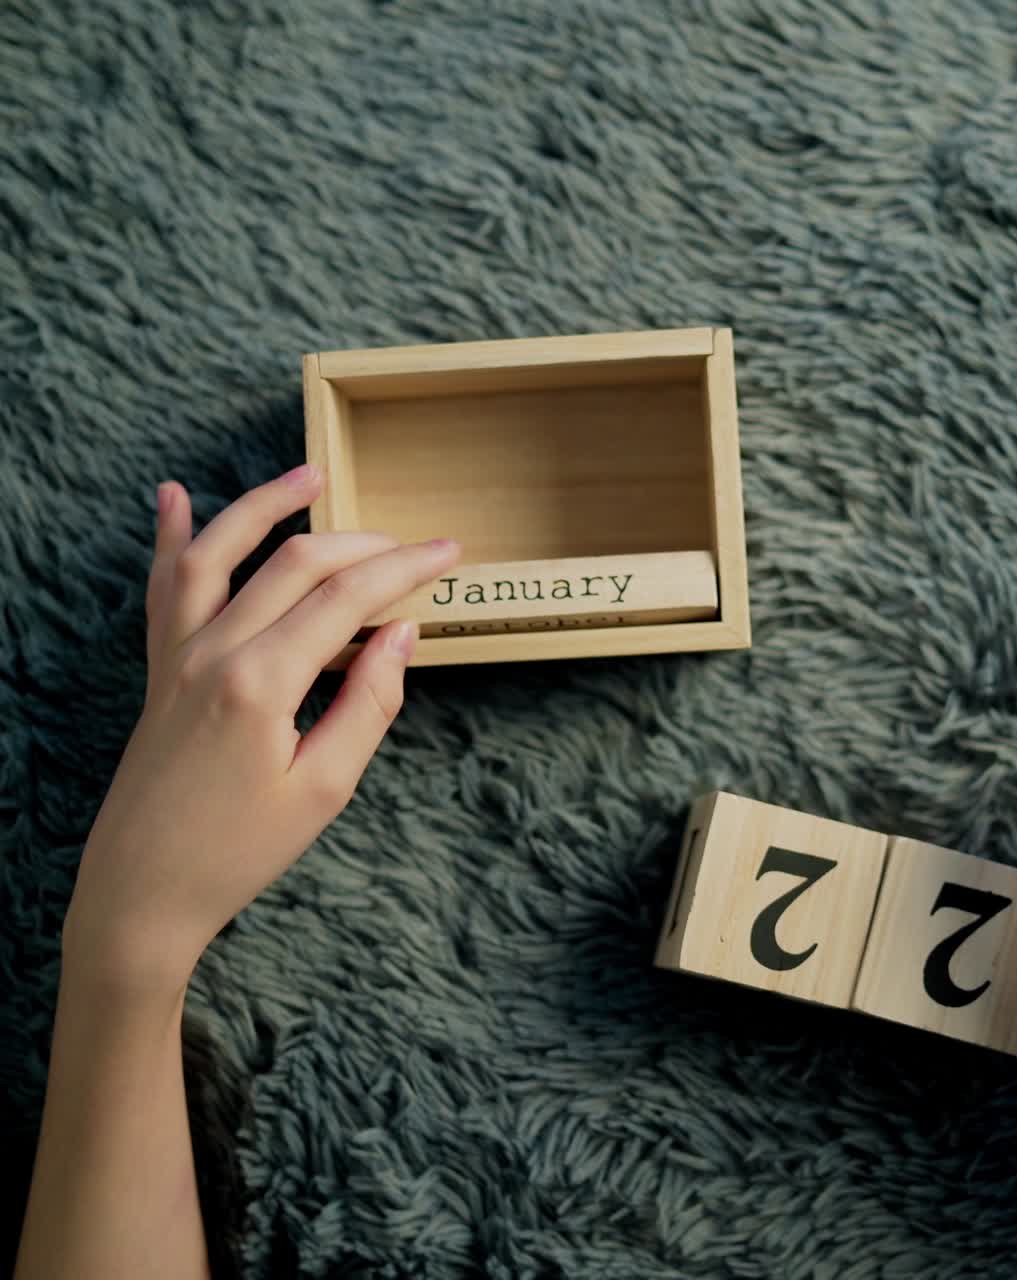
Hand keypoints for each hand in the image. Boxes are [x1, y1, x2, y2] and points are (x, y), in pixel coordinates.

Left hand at [63, 464, 459, 996]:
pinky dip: (169, 535)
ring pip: (221, 552)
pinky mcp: (160, 669)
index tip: (448, 551)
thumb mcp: (324, 789)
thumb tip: (402, 635)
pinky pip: (162, 586)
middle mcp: (214, 651)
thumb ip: (369, 704)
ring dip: (265, 506)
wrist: (142, 892)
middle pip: (295, 564)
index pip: (346, 599)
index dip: (404, 569)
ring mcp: (178, 655)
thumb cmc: (238, 851)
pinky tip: (174, 496)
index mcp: (262, 682)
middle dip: (362, 544)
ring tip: (309, 474)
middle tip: (412, 543)